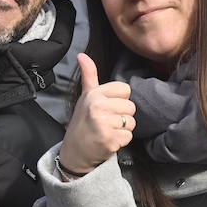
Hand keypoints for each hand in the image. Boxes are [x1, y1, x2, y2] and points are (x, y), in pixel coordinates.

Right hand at [58, 54, 134, 174]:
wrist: (75, 151)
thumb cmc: (83, 122)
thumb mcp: (85, 96)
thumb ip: (89, 75)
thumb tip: (82, 55)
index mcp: (94, 94)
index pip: (125, 90)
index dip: (119, 100)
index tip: (107, 107)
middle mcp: (98, 106)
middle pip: (131, 107)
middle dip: (122, 116)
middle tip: (106, 122)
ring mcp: (103, 124)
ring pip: (131, 122)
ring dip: (122, 129)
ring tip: (108, 131)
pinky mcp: (109, 140)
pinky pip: (129, 136)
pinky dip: (121, 141)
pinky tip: (108, 140)